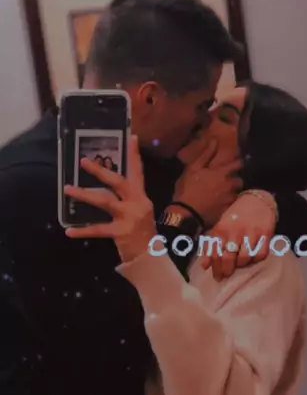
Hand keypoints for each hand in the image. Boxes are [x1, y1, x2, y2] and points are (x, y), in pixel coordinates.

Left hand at [63, 136, 156, 262]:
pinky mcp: (121, 232)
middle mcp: (137, 203)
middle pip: (118, 182)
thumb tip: (107, 187)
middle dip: (100, 171)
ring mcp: (129, 217)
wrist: (150, 256)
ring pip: (104, 201)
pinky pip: (98, 229)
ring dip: (84, 195)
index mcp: (141, 197)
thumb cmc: (142, 233)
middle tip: (83, 162)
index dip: (135, 156)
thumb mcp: (140, 212)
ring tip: (68, 189)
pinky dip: (83, 231)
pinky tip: (69, 231)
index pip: (138, 172)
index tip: (132, 138)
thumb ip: (128, 199)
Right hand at [174, 139, 242, 228]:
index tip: (237, 162)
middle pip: (239, 180)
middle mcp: (230, 185)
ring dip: (232, 192)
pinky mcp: (227, 210)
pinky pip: (231, 204)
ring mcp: (229, 198)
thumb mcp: (194, 168)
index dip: (238, 162)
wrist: (187, 212)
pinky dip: (228, 203)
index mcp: (222, 173)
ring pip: (236, 193)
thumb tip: (215, 140)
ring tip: (224, 193)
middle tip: (228, 181)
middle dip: (235, 179)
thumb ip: (206, 155)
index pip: (238, 164)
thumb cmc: (188, 188)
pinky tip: (221, 204)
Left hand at [201, 192, 275, 281]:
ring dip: (242, 264)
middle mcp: (235, 232)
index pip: (215, 254)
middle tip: (228, 274)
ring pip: (244, 259)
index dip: (216, 268)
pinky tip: (253, 257)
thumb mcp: (220, 228)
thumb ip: (211, 246)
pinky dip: (256, 259)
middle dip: (227, 270)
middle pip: (228, 259)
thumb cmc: (235, 217)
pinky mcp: (265, 235)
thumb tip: (204, 266)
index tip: (217, 277)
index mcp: (221, 230)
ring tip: (241, 264)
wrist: (257, 201)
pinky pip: (260, 255)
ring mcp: (250, 234)